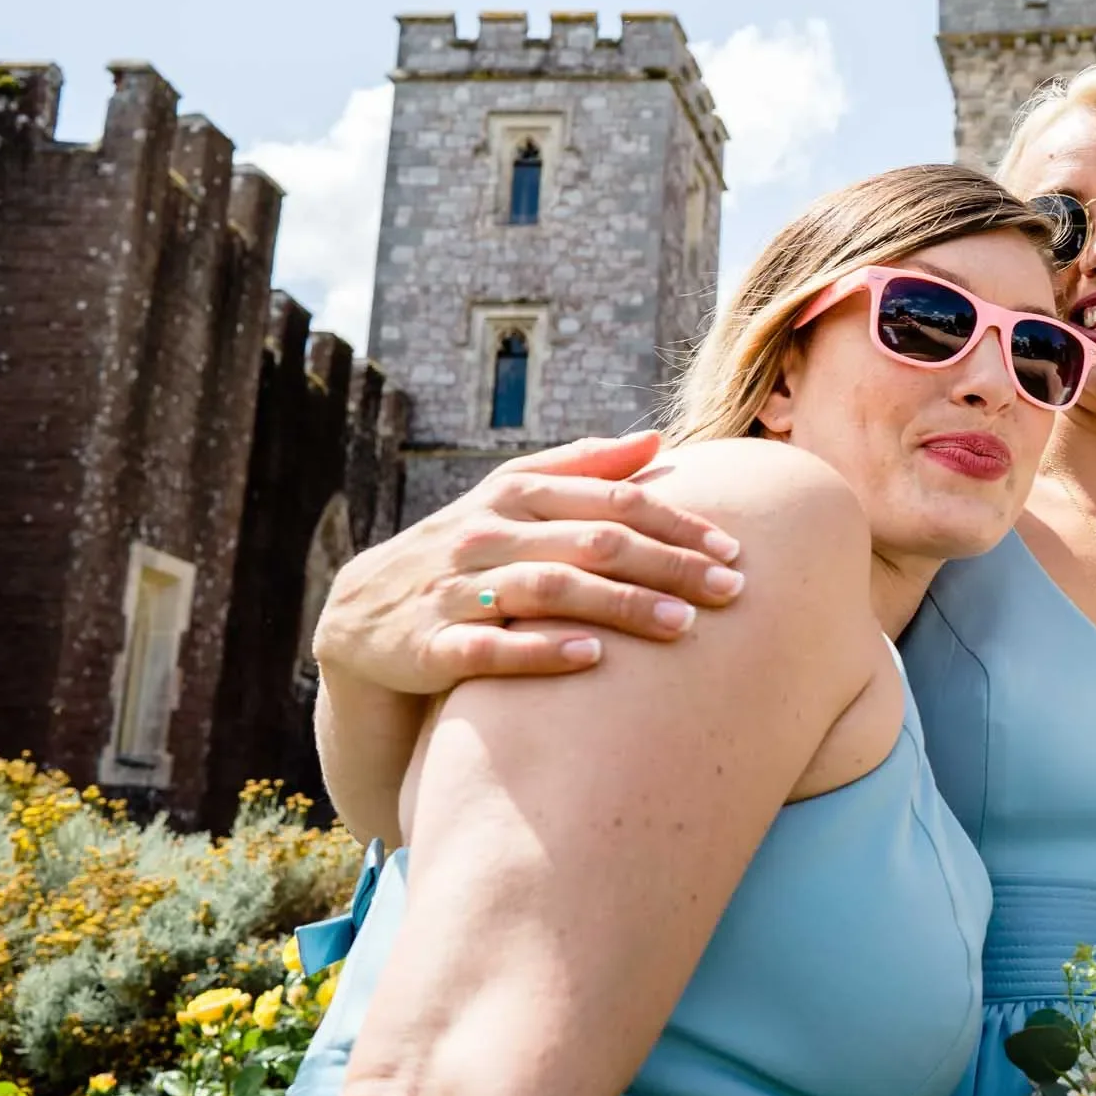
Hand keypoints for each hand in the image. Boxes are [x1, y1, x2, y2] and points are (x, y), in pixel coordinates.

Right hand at [312, 432, 745, 694]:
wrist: (363, 613)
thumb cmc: (467, 549)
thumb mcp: (513, 496)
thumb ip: (584, 466)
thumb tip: (657, 438)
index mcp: (515, 494)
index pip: (611, 500)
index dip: (675, 523)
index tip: (733, 548)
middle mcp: (487, 534)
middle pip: (592, 543)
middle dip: (668, 565)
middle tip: (730, 590)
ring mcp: (455, 589)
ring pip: (549, 590)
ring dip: (621, 606)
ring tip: (683, 626)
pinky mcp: (430, 645)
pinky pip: (490, 648)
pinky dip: (542, 650)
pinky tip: (594, 657)